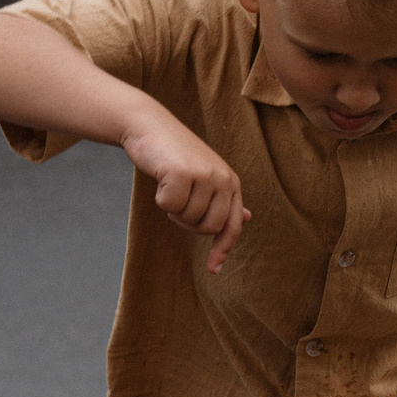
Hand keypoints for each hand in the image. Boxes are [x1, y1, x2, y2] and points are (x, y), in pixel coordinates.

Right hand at [122, 115, 251, 272]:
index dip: (222, 250)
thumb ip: (224, 199)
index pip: (231, 226)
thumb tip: (246, 219)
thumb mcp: (206, 176)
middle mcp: (222, 178)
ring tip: (170, 184)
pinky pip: (169, 207)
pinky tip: (161, 178)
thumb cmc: (176, 155)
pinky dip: (160, 198)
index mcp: (231, 182)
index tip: (212, 269)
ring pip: (187, 219)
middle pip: (208, 228)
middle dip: (189, 223)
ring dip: (173, 209)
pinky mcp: (182, 173)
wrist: (150, 126)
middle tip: (179, 202)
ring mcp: (204, 175)